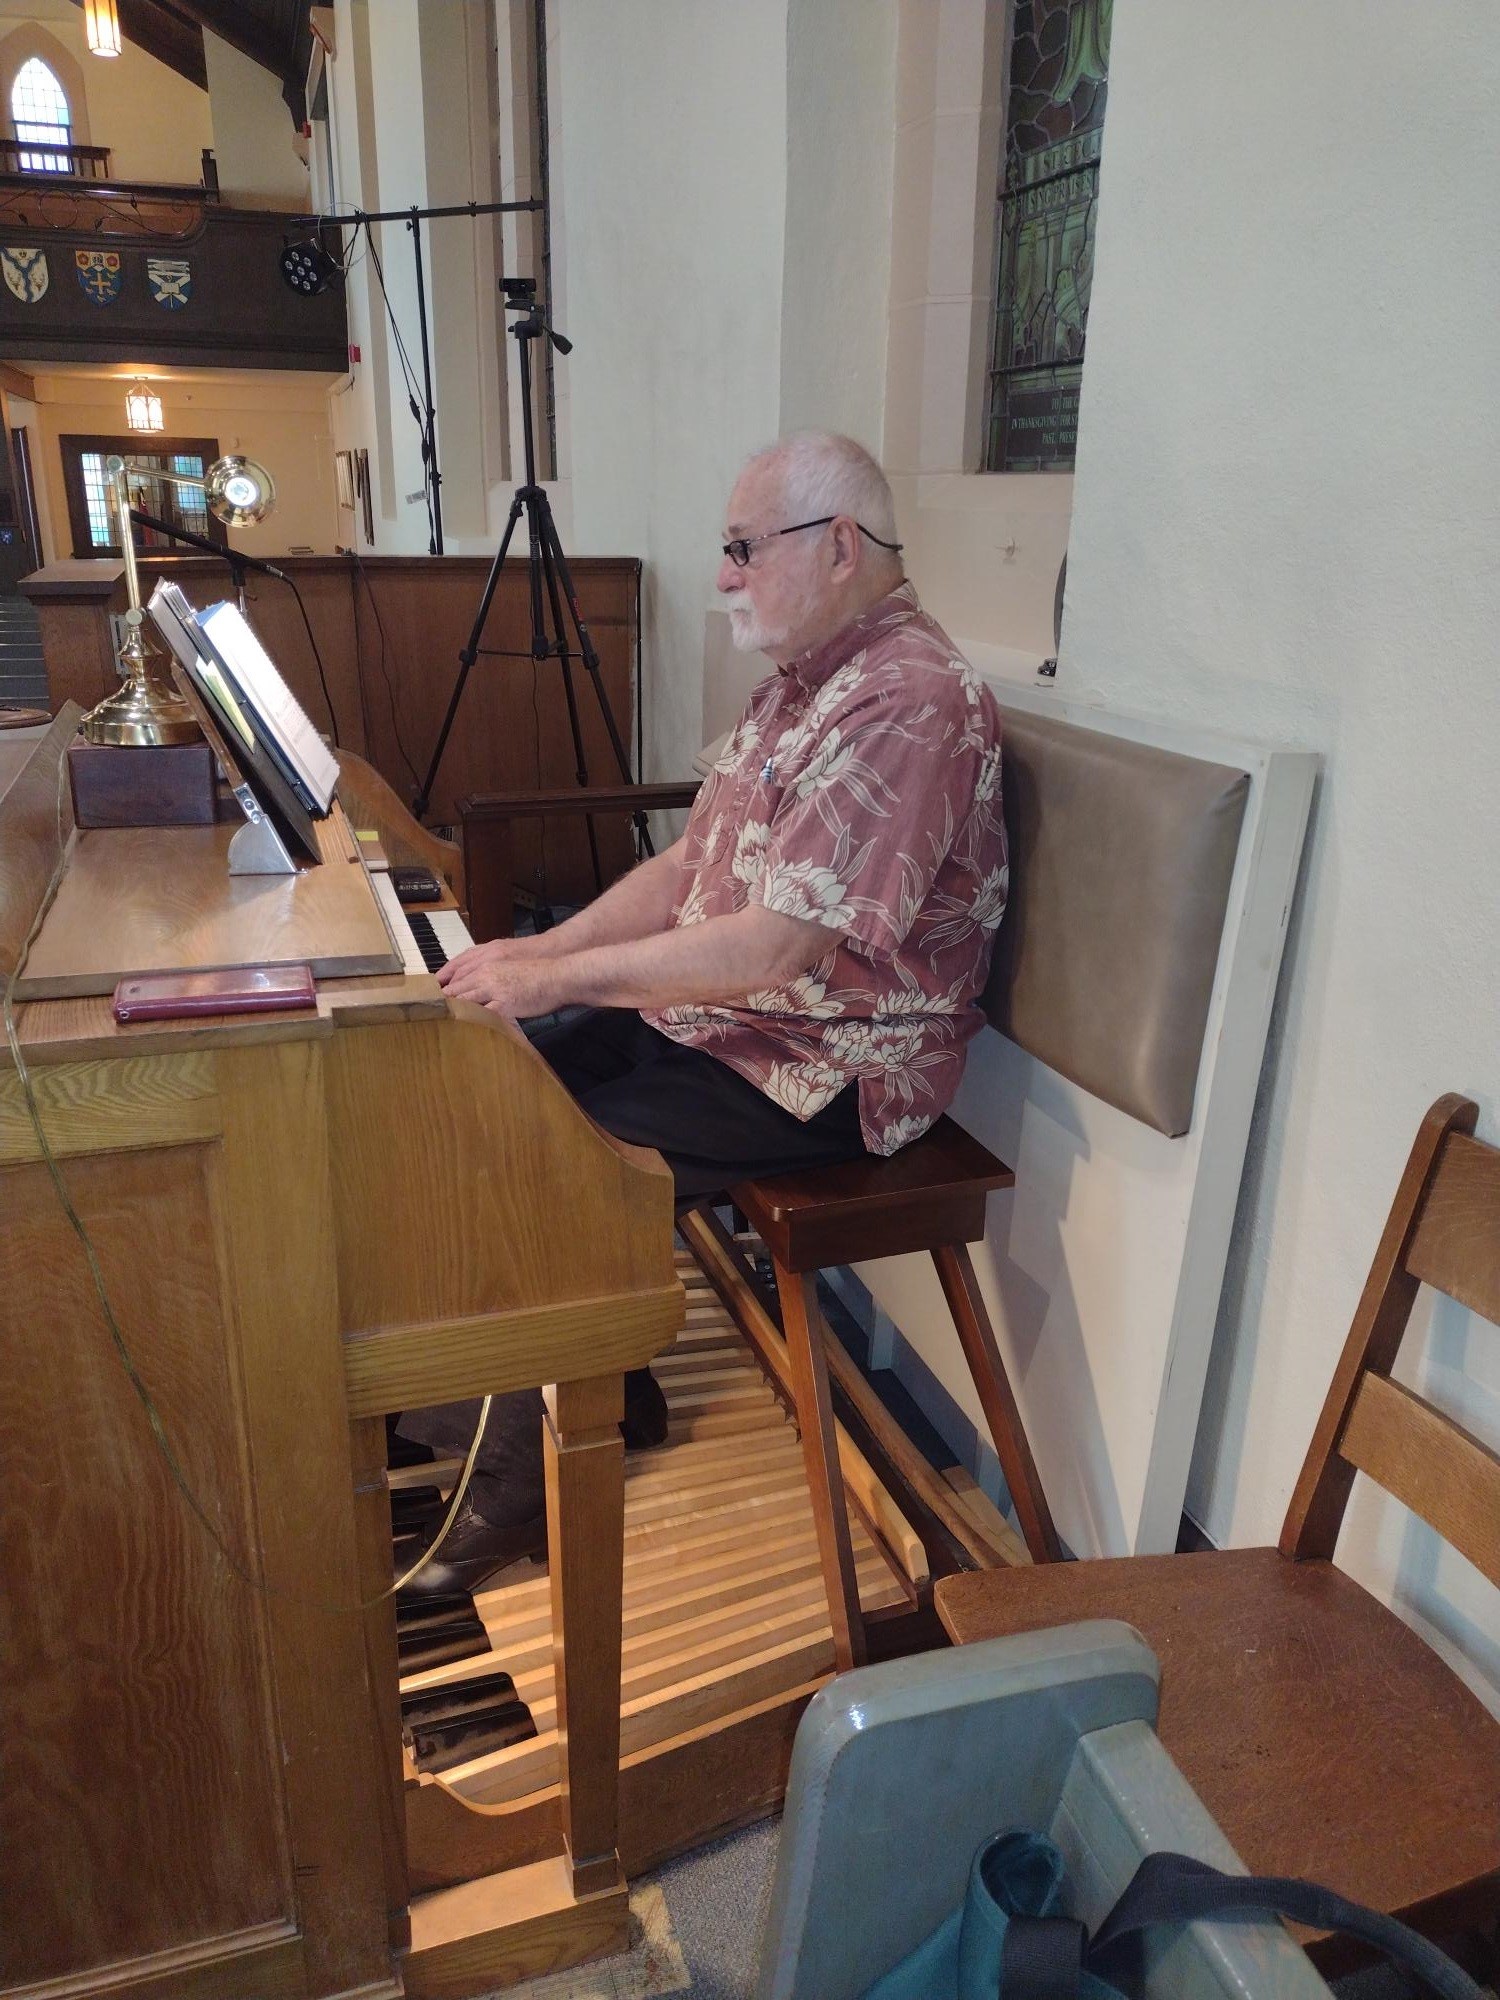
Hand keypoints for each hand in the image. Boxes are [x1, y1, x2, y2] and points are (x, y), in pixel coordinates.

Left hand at [438, 938, 568, 1016]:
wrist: (556, 976)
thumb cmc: (535, 972)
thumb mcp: (507, 967)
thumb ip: (491, 974)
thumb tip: (480, 988)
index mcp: (485, 963)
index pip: (455, 975)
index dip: (442, 989)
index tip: (432, 1000)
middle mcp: (485, 974)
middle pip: (455, 989)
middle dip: (442, 1004)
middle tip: (430, 1016)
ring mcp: (493, 989)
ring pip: (464, 1002)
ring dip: (453, 1014)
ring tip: (441, 1026)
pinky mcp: (503, 1004)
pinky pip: (482, 1016)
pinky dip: (472, 1023)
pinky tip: (465, 1031)